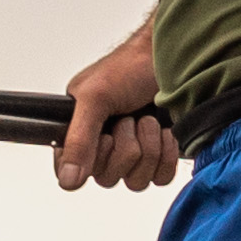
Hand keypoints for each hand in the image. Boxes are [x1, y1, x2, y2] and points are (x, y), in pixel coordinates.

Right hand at [53, 25, 177, 193]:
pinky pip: (160, 178)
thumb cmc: (130, 67)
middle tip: (129, 118)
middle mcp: (103, 146)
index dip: (93, 157)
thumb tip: (67, 178)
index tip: (105, 134)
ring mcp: (133, 153)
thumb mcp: (95, 99)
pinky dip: (167, 154)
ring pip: (136, 181)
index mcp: (78, 132)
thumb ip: (77, 140)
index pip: (72, 172)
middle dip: (126, 146)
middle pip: (108, 178)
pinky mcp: (159, 156)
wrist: (173, 59)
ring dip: (148, 147)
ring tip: (148, 119)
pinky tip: (166, 131)